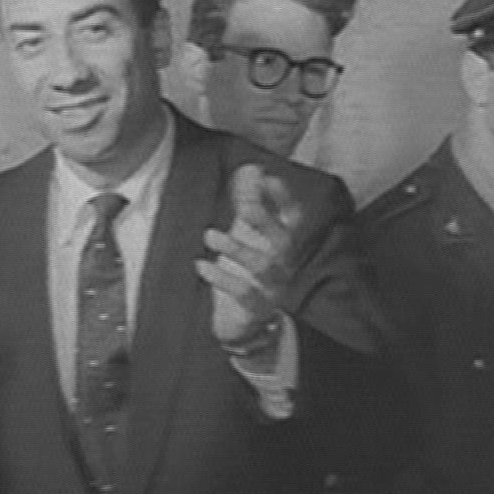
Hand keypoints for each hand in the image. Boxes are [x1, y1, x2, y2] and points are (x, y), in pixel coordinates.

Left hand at [195, 164, 303, 349]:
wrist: (247, 325)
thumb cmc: (248, 273)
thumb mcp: (250, 237)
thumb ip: (251, 204)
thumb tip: (250, 167)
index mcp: (285, 246)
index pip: (293, 218)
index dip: (282, 198)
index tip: (267, 176)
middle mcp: (284, 266)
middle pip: (282, 239)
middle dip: (263, 220)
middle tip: (242, 206)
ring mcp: (274, 289)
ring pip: (263, 266)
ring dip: (236, 248)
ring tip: (208, 234)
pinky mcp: (257, 310)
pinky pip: (243, 294)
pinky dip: (222, 278)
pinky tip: (201, 265)